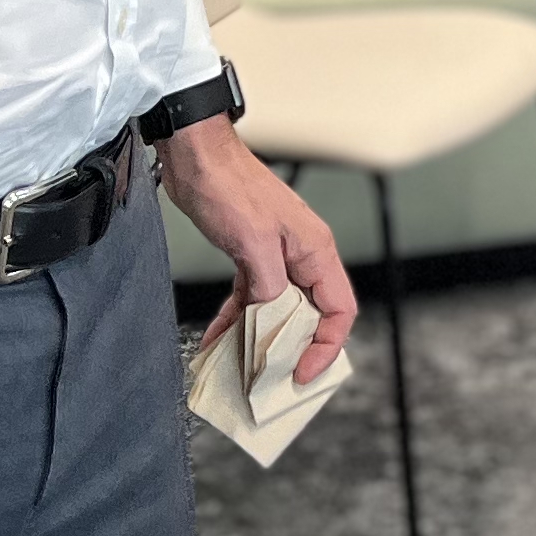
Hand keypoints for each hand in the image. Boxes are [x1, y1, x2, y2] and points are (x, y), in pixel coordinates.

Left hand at [157, 116, 358, 380]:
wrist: (195, 157)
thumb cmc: (228, 186)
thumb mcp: (254, 243)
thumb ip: (270, 287)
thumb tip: (270, 320)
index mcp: (315, 250)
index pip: (339, 310)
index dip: (326, 346)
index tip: (300, 372)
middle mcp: (301, 256)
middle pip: (310, 314)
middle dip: (292, 349)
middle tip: (270, 379)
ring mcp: (275, 257)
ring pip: (278, 311)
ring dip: (260, 339)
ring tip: (241, 368)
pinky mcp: (250, 256)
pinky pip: (251, 299)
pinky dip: (236, 320)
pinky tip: (217, 340)